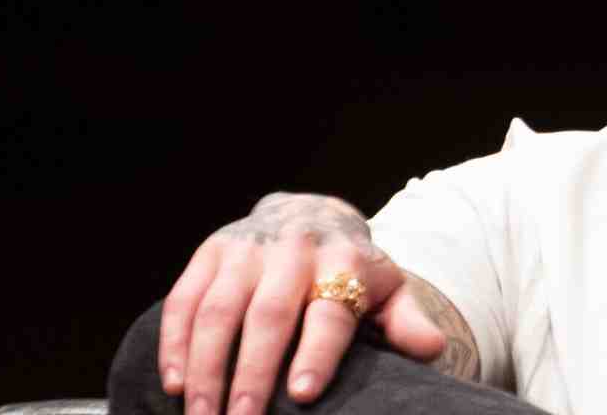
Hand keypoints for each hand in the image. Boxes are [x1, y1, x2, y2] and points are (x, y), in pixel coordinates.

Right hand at [158, 191, 446, 413]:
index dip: (317, 353)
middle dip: (252, 373)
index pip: (330, 312)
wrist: (309, 212)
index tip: (303, 394)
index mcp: (343, 263)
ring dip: (206, 366)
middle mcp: (294, 251)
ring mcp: (248, 250)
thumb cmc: (351, 267)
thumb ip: (406, 321)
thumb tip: (431, 350)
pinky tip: (175, 382)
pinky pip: (185, 299)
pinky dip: (175, 342)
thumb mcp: (387, 287)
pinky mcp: (211, 251)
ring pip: (220, 310)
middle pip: (269, 316)